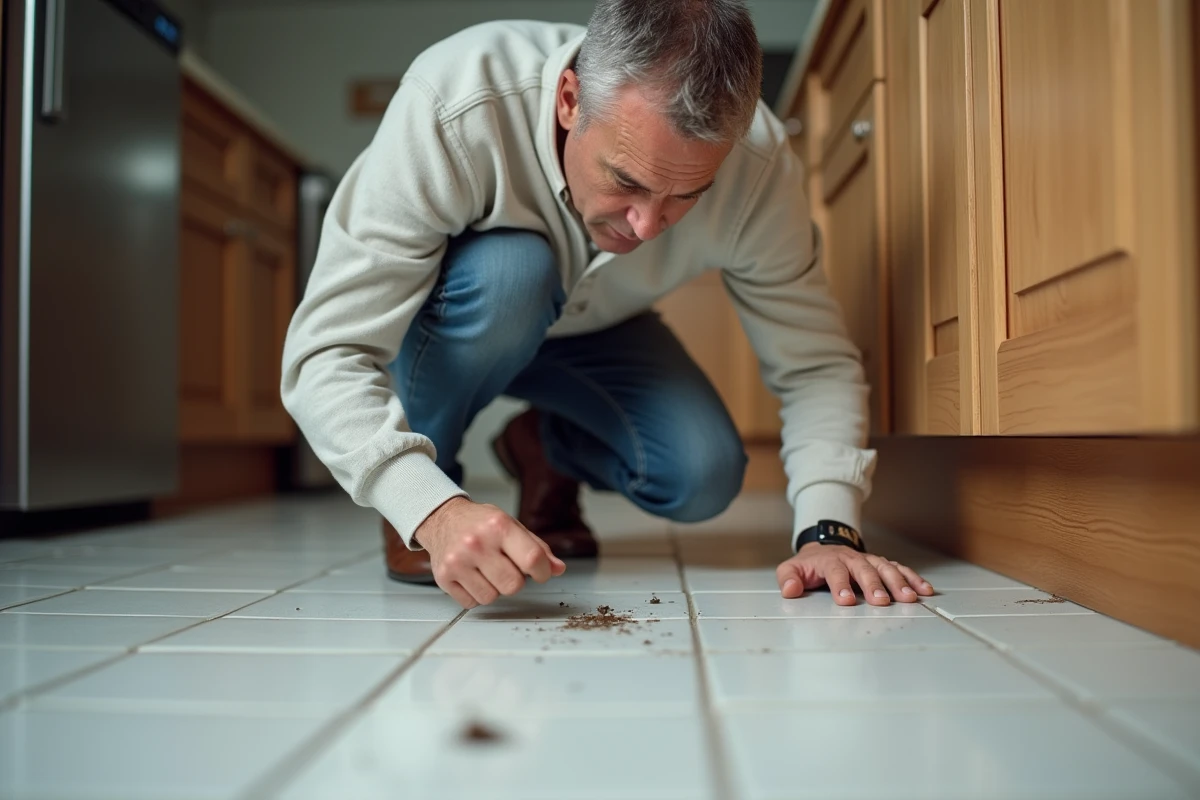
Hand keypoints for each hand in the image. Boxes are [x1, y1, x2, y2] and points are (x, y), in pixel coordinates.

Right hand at [414, 497, 565, 607]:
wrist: (443, 519)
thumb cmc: (480, 523)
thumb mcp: (512, 526)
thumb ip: (537, 548)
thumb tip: (557, 569)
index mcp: (499, 526)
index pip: (532, 559)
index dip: (542, 572)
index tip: (539, 572)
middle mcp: (477, 543)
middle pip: (513, 585)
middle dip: (515, 580)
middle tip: (506, 567)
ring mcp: (458, 561)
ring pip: (492, 597)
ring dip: (494, 588)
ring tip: (486, 570)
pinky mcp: (444, 577)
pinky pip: (472, 603)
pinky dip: (476, 594)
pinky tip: (472, 576)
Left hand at [776, 543, 933, 605]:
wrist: (824, 546)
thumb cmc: (810, 564)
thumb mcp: (792, 568)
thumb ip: (788, 578)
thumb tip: (789, 590)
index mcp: (830, 560)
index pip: (836, 572)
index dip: (840, 585)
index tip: (846, 601)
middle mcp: (853, 559)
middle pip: (865, 570)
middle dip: (874, 585)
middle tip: (881, 602)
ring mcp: (869, 561)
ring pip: (886, 568)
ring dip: (898, 583)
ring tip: (909, 598)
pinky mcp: (882, 564)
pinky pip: (900, 569)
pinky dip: (913, 578)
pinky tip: (924, 590)